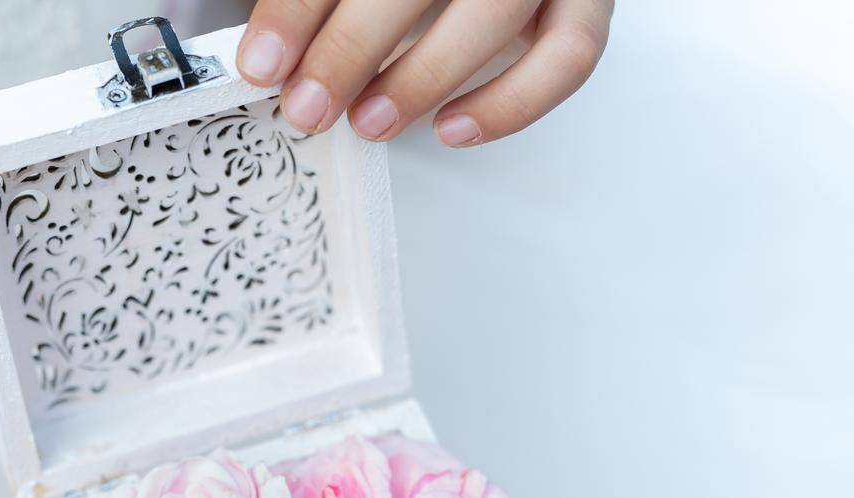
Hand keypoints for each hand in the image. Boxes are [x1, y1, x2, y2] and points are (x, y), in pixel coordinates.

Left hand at [237, 0, 612, 145]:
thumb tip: (270, 51)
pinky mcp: (591, 0)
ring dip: (422, 77)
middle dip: (352, 48)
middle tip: (308, 104)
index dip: (298, 9)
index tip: (262, 61)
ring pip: (494, 14)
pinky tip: (451, 127)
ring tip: (368, 122)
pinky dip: (510, 103)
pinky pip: (568, 56)